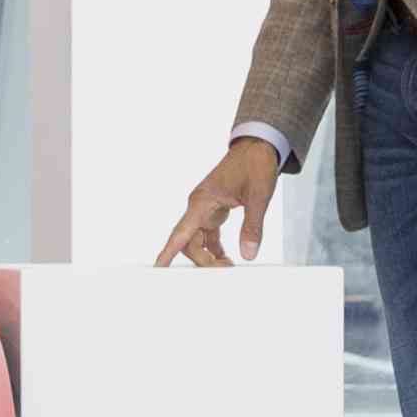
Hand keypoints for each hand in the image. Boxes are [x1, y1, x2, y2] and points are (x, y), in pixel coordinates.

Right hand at [157, 139, 279, 265]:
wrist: (257, 146)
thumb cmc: (255, 164)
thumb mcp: (258, 196)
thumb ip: (252, 226)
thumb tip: (248, 254)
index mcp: (202, 201)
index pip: (180, 233)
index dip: (167, 252)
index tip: (158, 268)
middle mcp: (199, 205)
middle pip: (189, 242)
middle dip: (202, 260)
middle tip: (225, 270)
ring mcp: (205, 207)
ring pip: (197, 239)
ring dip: (208, 256)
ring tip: (227, 266)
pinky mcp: (214, 208)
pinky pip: (208, 233)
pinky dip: (214, 247)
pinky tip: (225, 256)